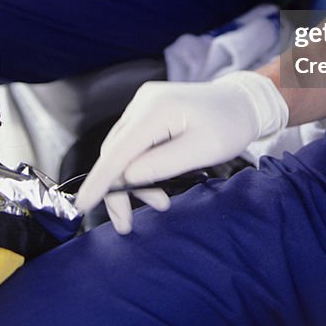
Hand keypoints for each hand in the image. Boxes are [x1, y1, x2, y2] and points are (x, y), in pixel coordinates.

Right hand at [75, 70, 287, 233]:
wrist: (243, 103)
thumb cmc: (229, 126)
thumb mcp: (202, 151)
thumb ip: (162, 164)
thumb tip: (127, 177)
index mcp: (156, 109)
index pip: (117, 150)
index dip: (99, 181)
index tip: (82, 205)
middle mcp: (142, 102)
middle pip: (115, 152)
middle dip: (118, 189)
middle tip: (128, 223)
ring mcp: (143, 105)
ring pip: (122, 150)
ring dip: (132, 181)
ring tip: (160, 202)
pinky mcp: (148, 111)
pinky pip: (133, 144)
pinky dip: (140, 168)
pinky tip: (156, 184)